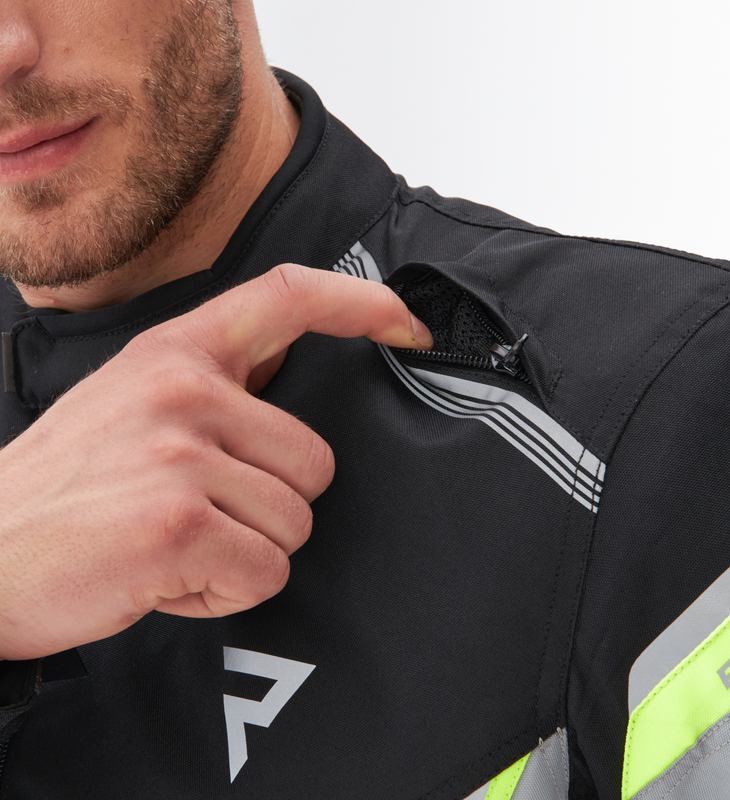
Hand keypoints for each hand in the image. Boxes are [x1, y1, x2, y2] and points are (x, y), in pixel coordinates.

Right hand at [0, 263, 431, 659]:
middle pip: (315, 463)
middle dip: (269, 506)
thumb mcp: (133, 404)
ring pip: (294, 523)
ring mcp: (181, 453)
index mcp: (177, 353)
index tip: (405, 325)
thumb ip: (214, 388)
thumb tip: (288, 381)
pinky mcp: (179, 521)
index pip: (287, 296)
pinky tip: (165, 576)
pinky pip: (264, 571)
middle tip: (193, 515)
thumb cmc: (68, 488)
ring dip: (243, 552)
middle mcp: (183, 389)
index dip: (360, 304)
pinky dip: (223, 591)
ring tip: (172, 544)